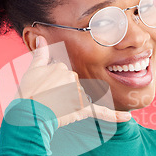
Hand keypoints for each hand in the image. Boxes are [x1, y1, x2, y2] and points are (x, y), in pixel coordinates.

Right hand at [13, 36, 131, 127]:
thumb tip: (41, 38)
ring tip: (54, 107)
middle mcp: (73, 78)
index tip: (45, 88)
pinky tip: (127, 117)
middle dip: (63, 93)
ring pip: (79, 97)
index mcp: (62, 67)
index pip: (64, 74)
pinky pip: (102, 112)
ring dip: (69, 104)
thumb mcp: (32, 70)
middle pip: (73, 85)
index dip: (54, 83)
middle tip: (47, 99)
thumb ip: (40, 54)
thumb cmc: (28, 93)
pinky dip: (115, 116)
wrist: (28, 114)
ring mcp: (78, 94)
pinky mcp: (83, 109)